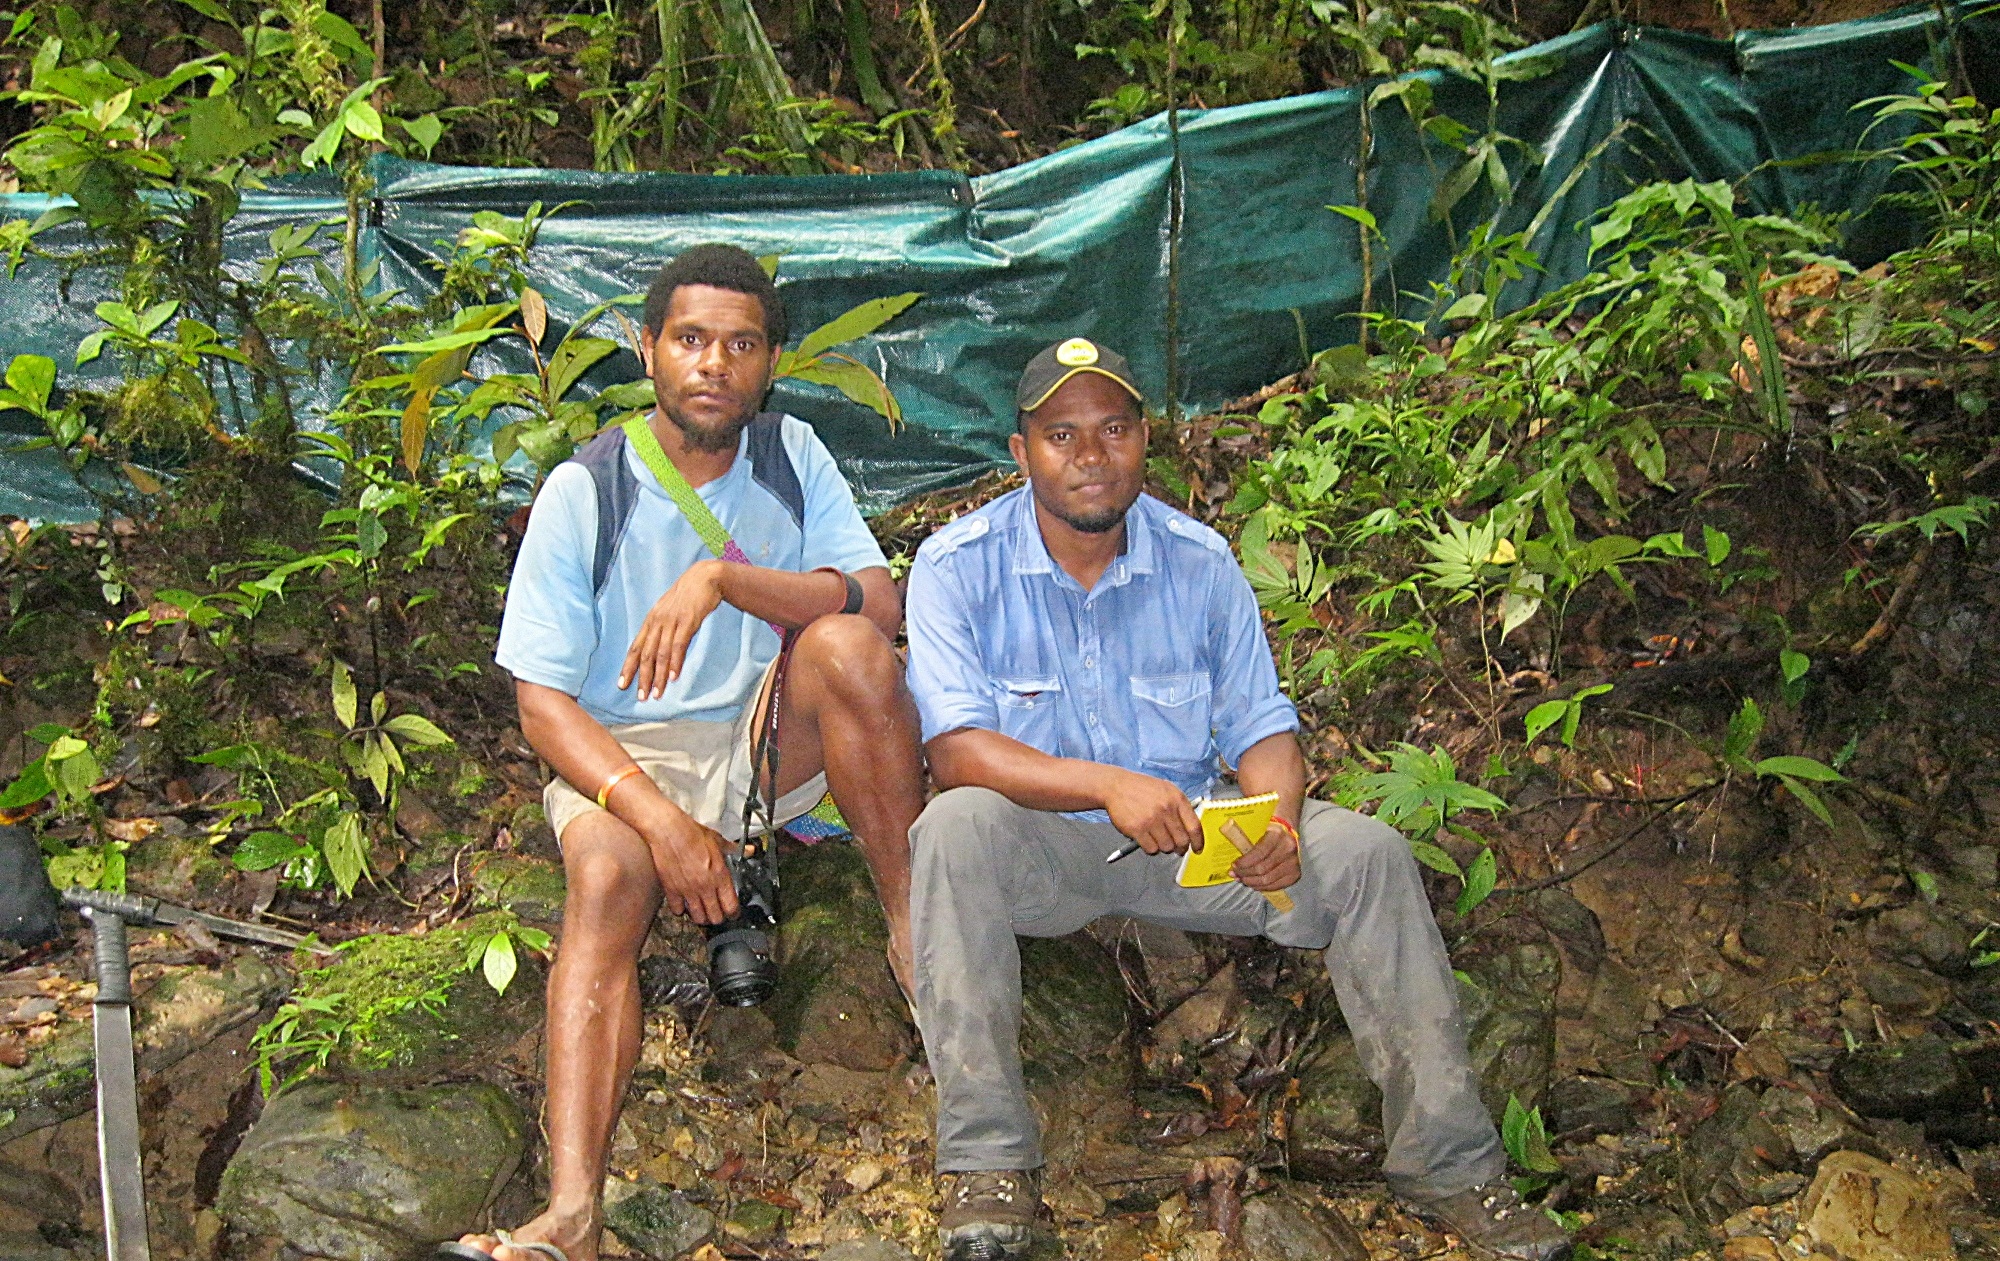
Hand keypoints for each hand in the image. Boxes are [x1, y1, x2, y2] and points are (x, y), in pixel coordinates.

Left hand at [621, 560, 724, 699]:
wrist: (705, 577)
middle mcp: (657, 622)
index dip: (628, 667)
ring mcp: (671, 621)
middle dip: (642, 678)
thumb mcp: (670, 611)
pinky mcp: (687, 621)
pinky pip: (678, 645)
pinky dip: (674, 662)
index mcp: (651, 620)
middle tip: (641, 697)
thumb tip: (658, 649)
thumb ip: (663, 628)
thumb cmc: (688, 595)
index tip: (622, 685)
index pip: (635, 647)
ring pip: (660, 653)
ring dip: (658, 676)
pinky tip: (673, 677)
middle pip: (646, 654)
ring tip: (657, 693)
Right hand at [639, 803, 739, 923]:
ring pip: (697, 918)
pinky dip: (681, 910)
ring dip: (701, 918)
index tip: (733, 913)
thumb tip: (749, 851)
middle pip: (715, 917)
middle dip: (718, 918)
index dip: (734, 913)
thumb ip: (733, 849)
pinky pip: (677, 910)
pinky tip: (683, 905)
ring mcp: (688, 891)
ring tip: (702, 914)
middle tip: (717, 914)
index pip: (731, 905)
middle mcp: (705, 887)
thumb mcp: (718, 841)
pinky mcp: (672, 890)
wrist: (670, 831)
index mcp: (720, 875)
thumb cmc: (693, 834)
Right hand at [1100, 768, 1201, 855]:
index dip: (1198, 841)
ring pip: (1167, 847)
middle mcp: (1166, 809)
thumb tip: (1191, 830)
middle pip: (1182, 840)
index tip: (1197, 849)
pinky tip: (1146, 838)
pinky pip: (1151, 849)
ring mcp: (1151, 820)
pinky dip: (1150, 847)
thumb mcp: (1166, 790)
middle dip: (1180, 848)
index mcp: (1176, 799)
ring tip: (1157, 838)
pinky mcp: (1137, 829)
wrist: (1116, 786)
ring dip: (1163, 847)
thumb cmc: (1142, 789)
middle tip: (1177, 848)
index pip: (1194, 826)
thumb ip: (1179, 807)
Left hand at [1230, 820, 1300, 891]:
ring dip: (1251, 882)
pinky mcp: (1295, 874)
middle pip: (1262, 869)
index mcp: (1277, 834)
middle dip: (1245, 874)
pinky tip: (1254, 884)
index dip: (1244, 862)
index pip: (1258, 853)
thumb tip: (1235, 865)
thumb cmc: (1270, 830)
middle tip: (1235, 874)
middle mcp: (1288, 849)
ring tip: (1243, 880)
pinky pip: (1275, 886)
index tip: (1234, 865)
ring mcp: (1293, 863)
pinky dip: (1262, 887)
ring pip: (1268, 880)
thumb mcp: (1259, 830)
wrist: (1289, 830)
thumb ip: (1248, 845)